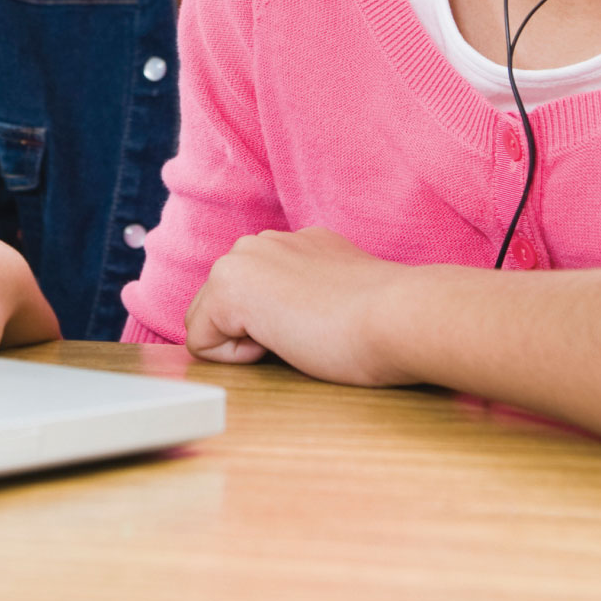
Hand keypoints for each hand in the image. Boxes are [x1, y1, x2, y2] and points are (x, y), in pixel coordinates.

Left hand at [184, 227, 415, 385]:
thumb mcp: (340, 300)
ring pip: (206, 322)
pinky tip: (283, 341)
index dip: (276, 331)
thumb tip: (296, 322)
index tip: (320, 328)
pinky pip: (200, 341)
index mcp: (294, 245)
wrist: (400, 316)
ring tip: (297, 336)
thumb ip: (310, 299)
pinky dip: (235, 358)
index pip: (254, 298)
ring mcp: (241, 259)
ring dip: (244, 343)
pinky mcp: (228, 287)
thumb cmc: (385, 323)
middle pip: (220, 308)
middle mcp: (262, 243)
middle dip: (250, 334)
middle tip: (308, 335)